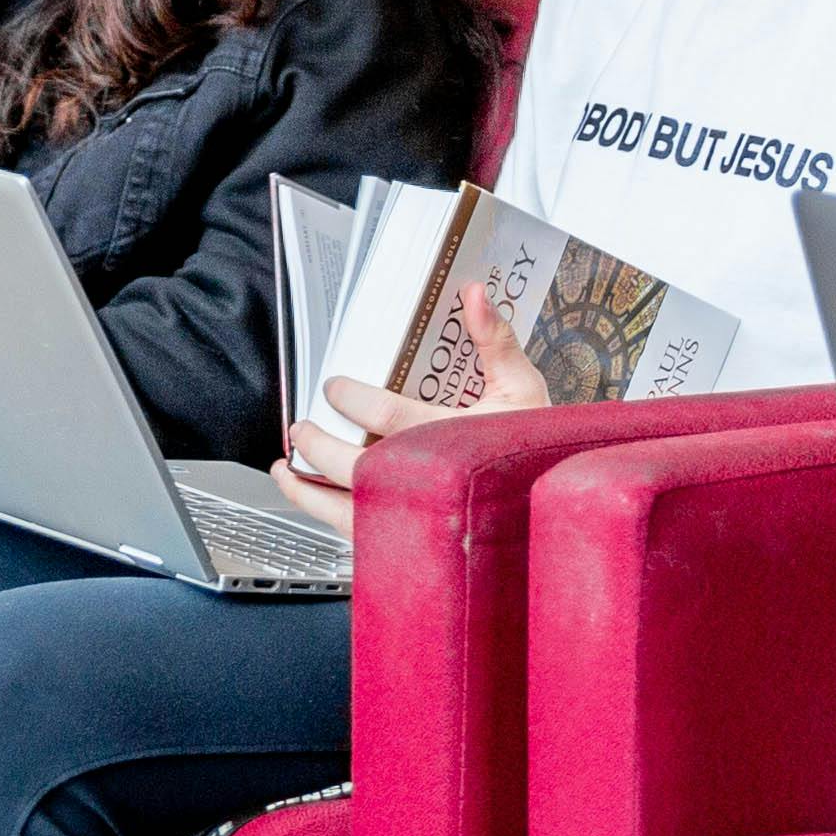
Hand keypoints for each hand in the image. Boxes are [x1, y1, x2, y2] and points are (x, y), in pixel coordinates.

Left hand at [273, 283, 552, 518]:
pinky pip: (359, 536)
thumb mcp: (522, 386)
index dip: (350, 398)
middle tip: (301, 427)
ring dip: (307, 491)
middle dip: (317, 444)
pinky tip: (315, 504)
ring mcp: (416, 518)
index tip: (333, 387)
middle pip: (353, 466)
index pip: (386, 416)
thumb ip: (495, 340)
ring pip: (345, 511)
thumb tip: (475, 293)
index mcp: (453, 440)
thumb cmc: (537, 447)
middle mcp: (428, 483)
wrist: (551, 505)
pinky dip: (328, 518)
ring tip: (284, 472)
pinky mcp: (411, 542)